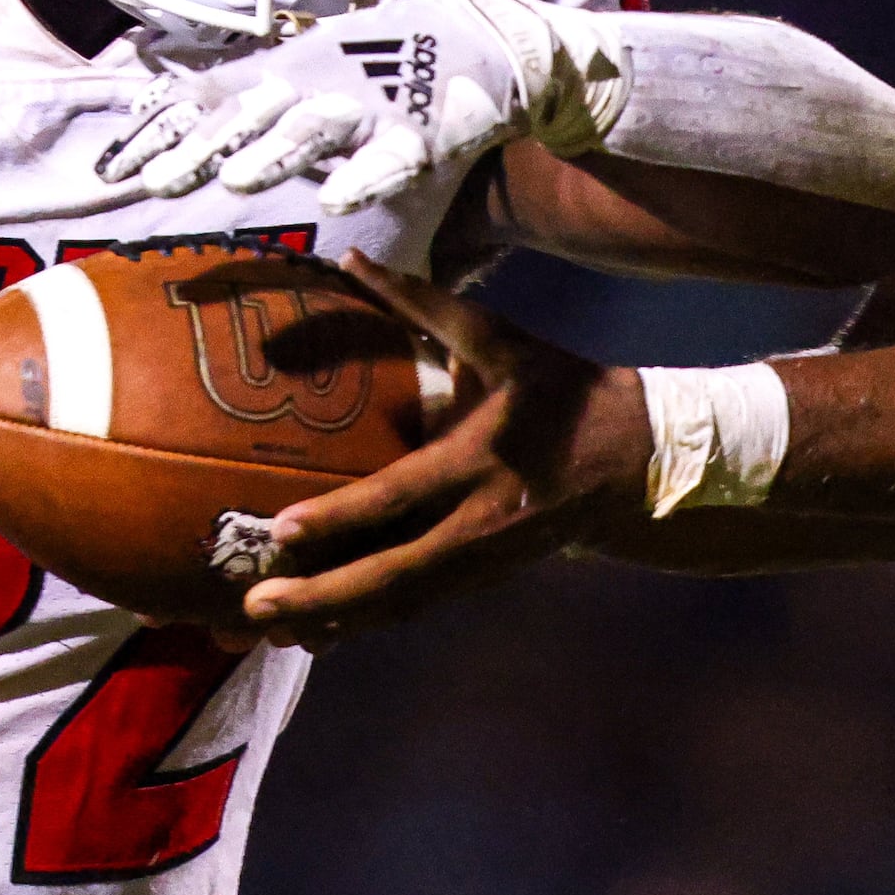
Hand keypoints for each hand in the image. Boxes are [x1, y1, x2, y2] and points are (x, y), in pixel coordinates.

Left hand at [90, 0, 591, 215]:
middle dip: (199, 148)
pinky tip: (336, 201)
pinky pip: (390, 156)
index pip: (203, 103)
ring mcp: (366, 104)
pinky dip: (364, 176)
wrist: (478, 40)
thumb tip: (152, 130)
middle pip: (246, 116)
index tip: (107, 172)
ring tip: (237, 180)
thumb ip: (236, 113)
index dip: (156, 133)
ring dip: (274, 152)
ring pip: (312, 129)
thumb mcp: (297, 83)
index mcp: (277, 78)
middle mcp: (311, 86)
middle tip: (152, 183)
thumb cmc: (374, 75)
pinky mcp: (421, 128)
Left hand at [237, 255, 656, 640]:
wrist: (639, 458)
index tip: (282, 529)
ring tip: (267, 633)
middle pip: (394, 573)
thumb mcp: (501, 339)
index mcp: (480, 456)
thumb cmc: (561, 388)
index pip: (400, 494)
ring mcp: (484, 558)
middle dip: (324, 597)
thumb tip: (351, 259)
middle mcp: (480, 520)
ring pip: (402, 602)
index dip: (342, 516)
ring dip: (336, 622)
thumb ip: (424, 302)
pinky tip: (317, 635)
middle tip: (256, 607)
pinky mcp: (485, 577)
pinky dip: (366, 623)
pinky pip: (417, 606)